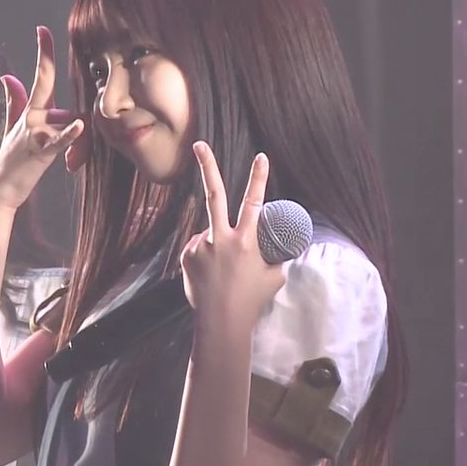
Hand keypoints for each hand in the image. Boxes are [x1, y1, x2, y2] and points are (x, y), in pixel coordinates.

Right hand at [0, 27, 85, 210]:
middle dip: (51, 68)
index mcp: (31, 110)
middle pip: (54, 92)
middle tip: (47, 40)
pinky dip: (68, 134)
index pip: (40, 75)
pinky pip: (58, 139)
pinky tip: (78, 126)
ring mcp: (35, 132)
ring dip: (78, 144)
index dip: (43, 52)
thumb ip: (15, 100)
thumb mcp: (13, 126)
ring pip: (68, 123)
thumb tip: (7, 76)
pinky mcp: (40, 151)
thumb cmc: (12, 159)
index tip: (43, 30)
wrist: (1, 189)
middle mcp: (32, 116)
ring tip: (72, 163)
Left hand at [180, 142, 285, 330]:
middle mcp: (221, 238)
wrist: (221, 322)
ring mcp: (201, 246)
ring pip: (211, 232)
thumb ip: (273, 257)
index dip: (258, 178)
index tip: (261, 156)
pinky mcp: (187, 256)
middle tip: (198, 144)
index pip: (254, 202)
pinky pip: (200, 248)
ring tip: (223, 273)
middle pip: (214, 194)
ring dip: (218, 245)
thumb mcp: (273, 276)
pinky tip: (211, 276)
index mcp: (246, 241)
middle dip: (207, 166)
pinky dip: (207, 256)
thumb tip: (279, 247)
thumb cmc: (251, 300)